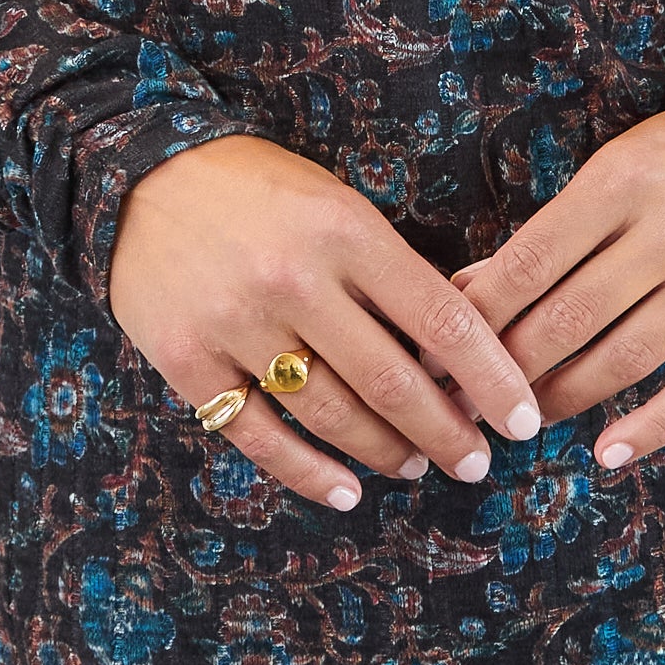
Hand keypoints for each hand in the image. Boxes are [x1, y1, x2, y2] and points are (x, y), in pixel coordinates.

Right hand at [107, 135, 542, 514]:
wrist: (140, 173)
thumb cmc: (258, 189)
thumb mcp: (335, 203)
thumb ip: (388, 269)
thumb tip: (454, 354)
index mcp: (345, 231)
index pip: (441, 319)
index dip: (491, 378)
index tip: (524, 418)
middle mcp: (295, 281)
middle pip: (392, 381)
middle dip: (448, 433)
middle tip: (476, 461)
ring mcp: (236, 325)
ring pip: (331, 415)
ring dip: (385, 453)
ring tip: (416, 465)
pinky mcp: (186, 360)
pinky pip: (259, 436)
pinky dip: (309, 474)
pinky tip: (346, 491)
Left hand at [451, 91, 664, 471]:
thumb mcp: (623, 161)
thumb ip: (557, 225)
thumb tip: (475, 286)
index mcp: (623, 179)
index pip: (528, 262)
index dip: (477, 318)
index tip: (440, 352)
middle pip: (569, 319)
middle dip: (508, 369)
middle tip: (471, 401)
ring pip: (625, 360)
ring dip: (566, 399)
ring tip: (528, 420)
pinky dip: (650, 428)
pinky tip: (608, 453)